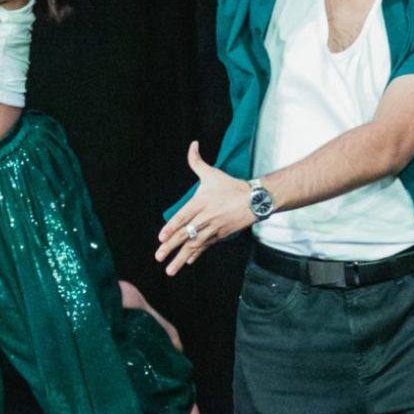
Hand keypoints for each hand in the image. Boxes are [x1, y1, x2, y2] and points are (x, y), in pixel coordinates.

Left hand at [156, 142, 253, 276]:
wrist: (255, 200)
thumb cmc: (231, 186)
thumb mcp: (212, 173)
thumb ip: (197, 162)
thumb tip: (193, 145)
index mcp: (201, 202)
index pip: (182, 217)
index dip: (171, 228)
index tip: (161, 238)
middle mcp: (205, 217)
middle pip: (185, 234)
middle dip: (171, 247)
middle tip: (158, 256)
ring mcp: (213, 228)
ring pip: (194, 245)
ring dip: (181, 258)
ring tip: (169, 269)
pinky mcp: (220, 235)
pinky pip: (205, 246)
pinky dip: (196, 254)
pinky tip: (188, 262)